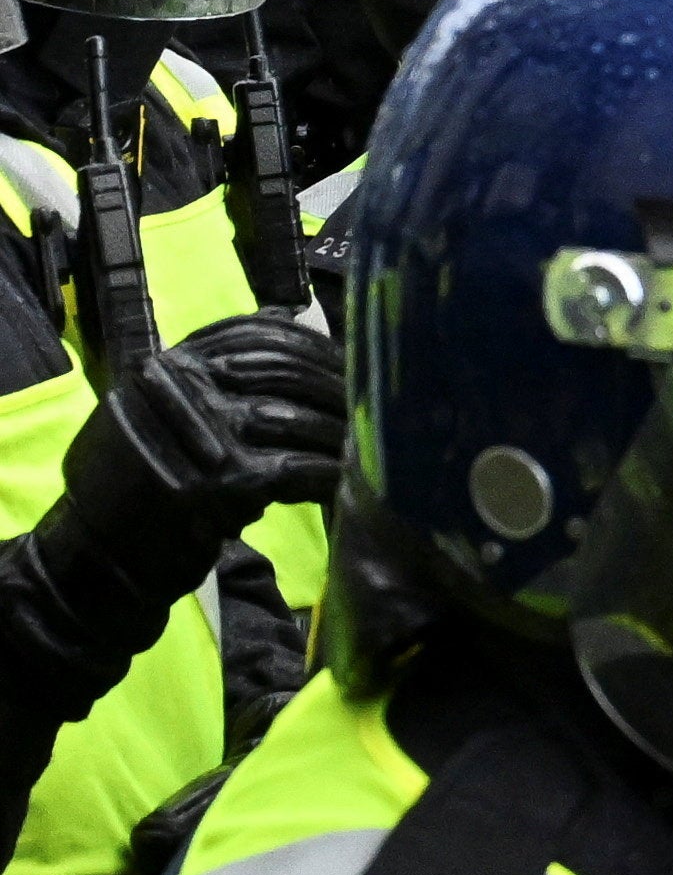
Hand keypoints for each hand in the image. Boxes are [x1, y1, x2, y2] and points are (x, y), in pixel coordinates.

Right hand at [44, 312, 343, 633]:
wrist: (103, 554)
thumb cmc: (140, 481)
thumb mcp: (157, 406)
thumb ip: (210, 367)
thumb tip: (285, 321)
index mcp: (167, 365)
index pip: (255, 335)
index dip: (310, 346)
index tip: (343, 358)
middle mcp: (183, 387)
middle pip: (286, 371)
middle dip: (336, 388)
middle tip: (367, 404)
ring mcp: (206, 431)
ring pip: (302, 418)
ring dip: (342, 433)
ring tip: (364, 443)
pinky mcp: (230, 480)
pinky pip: (302, 468)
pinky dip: (331, 474)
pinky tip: (347, 481)